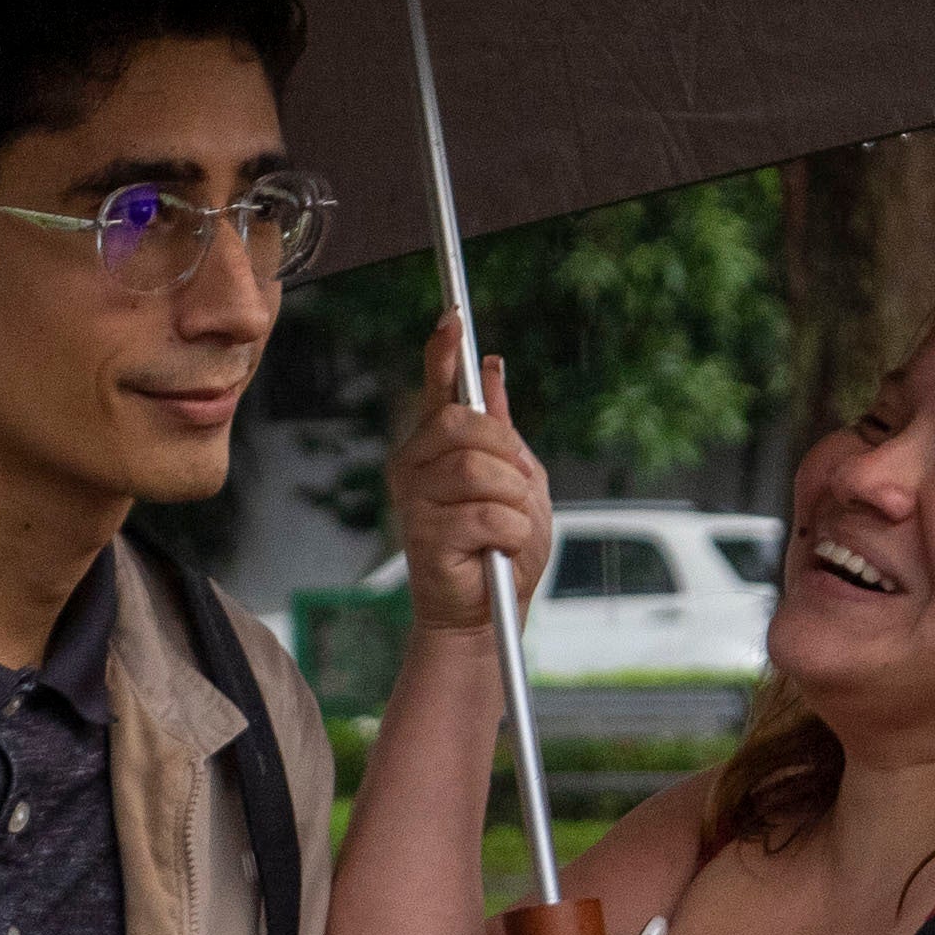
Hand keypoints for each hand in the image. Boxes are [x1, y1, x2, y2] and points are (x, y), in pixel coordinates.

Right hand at [386, 333, 549, 623]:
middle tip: (514, 488)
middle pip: (463, 424)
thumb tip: (491, 368)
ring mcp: (415, 500)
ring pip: (479, 470)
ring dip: (512, 502)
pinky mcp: (424, 536)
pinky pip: (487, 515)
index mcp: (438, 448)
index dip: (444, 353)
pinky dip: (510, 535)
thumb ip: (502, 429)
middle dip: (504, 452)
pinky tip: (499, 552)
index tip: (453, 318)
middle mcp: (416, 466)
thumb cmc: (503, 551)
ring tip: (507, 529)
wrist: (491, 616)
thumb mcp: (519, 480)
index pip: (439, 390)